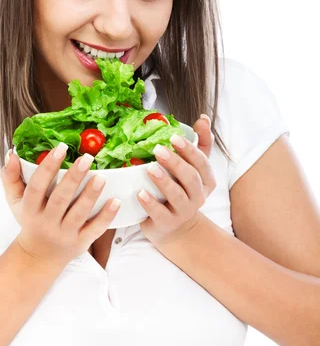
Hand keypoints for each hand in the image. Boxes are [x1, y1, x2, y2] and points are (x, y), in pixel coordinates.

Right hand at [0, 144, 120, 266]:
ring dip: (90, 195)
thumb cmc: (30, 220)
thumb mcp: (15, 201)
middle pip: (60, 199)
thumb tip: (12, 154)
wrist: (38, 257)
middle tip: (87, 158)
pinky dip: (106, 216)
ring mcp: (64, 234)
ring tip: (102, 177)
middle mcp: (46, 223)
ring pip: (78, 214)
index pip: (37, 186)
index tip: (61, 148)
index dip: (48, 167)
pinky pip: (95, 230)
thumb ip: (11, 177)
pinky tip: (115, 201)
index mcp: (30, 209)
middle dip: (73, 178)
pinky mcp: (80, 243)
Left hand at [138, 115, 215, 248]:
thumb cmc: (182, 190)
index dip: (189, 150)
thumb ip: (200, 143)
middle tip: (158, 149)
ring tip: (150, 168)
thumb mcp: (193, 168)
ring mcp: (183, 212)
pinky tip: (140, 193)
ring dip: (163, 181)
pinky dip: (150, 203)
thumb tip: (204, 118)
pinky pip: (160, 213)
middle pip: (190, 178)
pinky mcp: (166, 223)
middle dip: (176, 162)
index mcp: (206, 181)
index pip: (202, 164)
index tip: (174, 137)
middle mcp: (197, 197)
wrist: (175, 228)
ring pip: (177, 196)